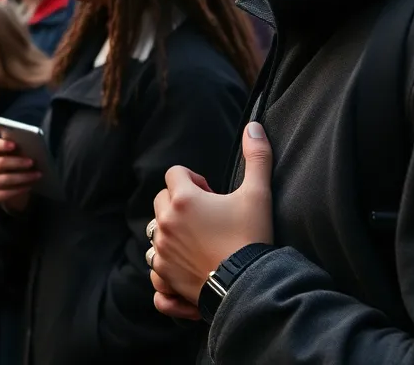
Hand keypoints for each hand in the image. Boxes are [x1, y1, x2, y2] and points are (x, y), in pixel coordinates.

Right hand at [0, 137, 38, 212]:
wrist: (13, 187)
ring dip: (23, 177)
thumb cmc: (17, 167)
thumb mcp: (18, 157)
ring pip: (5, 179)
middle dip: (18, 162)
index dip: (3, 145)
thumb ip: (21, 151)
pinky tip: (29, 187)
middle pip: (1, 163)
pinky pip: (5, 193)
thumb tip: (32, 147)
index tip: (15, 145)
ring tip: (37, 175)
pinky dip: (19, 190)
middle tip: (32, 162)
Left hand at [150, 122, 274, 310]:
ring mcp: (161, 251)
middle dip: (180, 203)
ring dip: (172, 233)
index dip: (193, 180)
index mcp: (183, 199)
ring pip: (157, 232)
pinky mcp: (164, 276)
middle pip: (162, 200)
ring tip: (199, 241)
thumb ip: (257, 157)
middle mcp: (165, 223)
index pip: (174, 173)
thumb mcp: (259, 194)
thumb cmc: (252, 238)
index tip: (212, 194)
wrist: (249, 286)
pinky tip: (186, 267)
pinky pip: (154, 267)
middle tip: (208, 216)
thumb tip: (254, 126)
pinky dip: (166, 267)